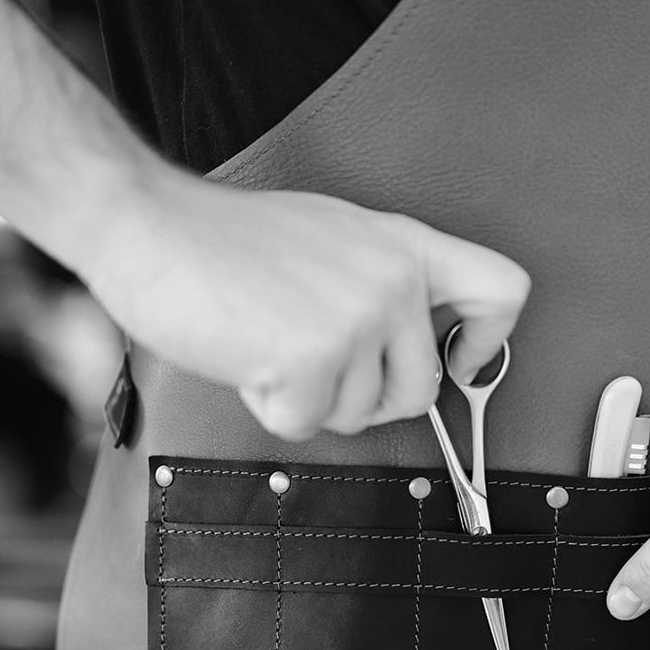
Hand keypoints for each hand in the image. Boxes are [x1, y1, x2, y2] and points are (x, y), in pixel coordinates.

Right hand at [85, 170, 528, 440]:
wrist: (148, 225)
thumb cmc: (222, 241)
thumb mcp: (327, 238)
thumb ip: (376, 283)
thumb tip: (399, 348)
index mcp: (401, 246)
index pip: (500, 292)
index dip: (487, 343)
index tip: (459, 362)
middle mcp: (392, 279)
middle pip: (418, 391)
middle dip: (363, 401)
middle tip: (313, 368)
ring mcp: (357, 317)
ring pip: (356, 416)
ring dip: (306, 399)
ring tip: (267, 342)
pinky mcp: (315, 356)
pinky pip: (304, 424)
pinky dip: (268, 405)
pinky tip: (245, 356)